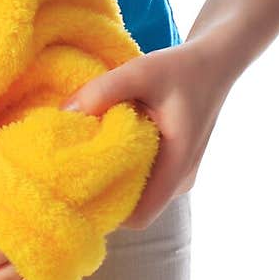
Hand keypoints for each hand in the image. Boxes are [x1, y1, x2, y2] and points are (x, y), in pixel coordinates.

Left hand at [58, 38, 231, 228]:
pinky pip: (144, 176)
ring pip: (138, 191)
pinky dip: (123, 163)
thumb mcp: (139, 72)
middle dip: (102, 190)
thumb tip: (64, 112)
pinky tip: (106, 140)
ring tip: (87, 149)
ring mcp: (178, 173)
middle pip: (133, 206)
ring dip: (112, 174)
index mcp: (177, 165)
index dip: (106, 211)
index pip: (138, 217)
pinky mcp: (173, 162)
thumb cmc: (180, 67)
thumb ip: (102, 91)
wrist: (213, 62)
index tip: (76, 188)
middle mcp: (180, 178)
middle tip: (71, 166)